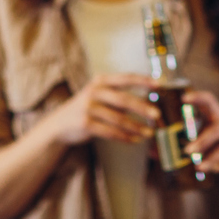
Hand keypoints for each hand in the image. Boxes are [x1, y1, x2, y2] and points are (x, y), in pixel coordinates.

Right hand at [43, 73, 158, 146]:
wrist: (58, 125)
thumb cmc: (86, 108)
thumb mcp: (99, 96)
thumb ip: (118, 96)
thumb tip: (148, 104)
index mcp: (100, 81)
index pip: (126, 78)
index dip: (144, 80)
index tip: (160, 84)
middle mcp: (94, 92)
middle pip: (124, 99)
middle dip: (142, 108)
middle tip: (157, 114)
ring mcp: (88, 108)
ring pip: (118, 119)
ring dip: (136, 127)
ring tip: (149, 133)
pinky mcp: (85, 124)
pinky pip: (110, 132)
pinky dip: (125, 137)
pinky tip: (134, 140)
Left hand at [182, 89, 218, 186]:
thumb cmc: (218, 147)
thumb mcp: (204, 142)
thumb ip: (191, 139)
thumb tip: (169, 143)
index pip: (209, 101)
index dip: (197, 98)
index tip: (184, 98)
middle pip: (218, 127)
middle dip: (202, 141)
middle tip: (188, 152)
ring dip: (212, 158)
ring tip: (201, 167)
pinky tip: (218, 169)